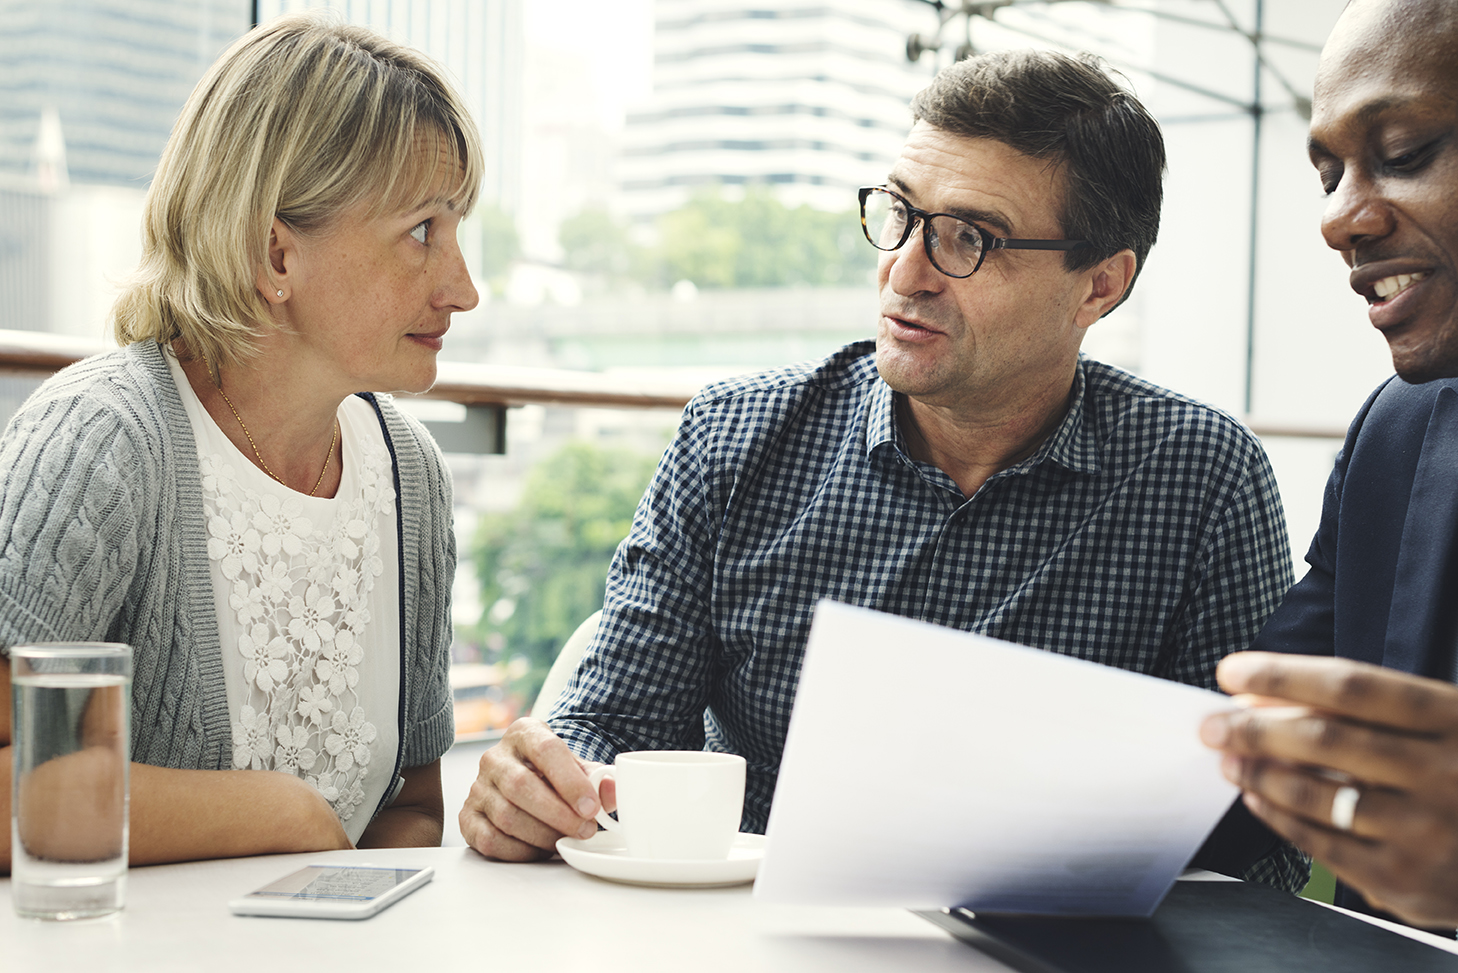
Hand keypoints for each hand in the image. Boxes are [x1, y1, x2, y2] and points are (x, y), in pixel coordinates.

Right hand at [458, 718, 611, 860]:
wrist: (526, 781)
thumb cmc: (555, 775)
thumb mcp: (579, 769)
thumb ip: (599, 779)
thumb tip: (612, 791)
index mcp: (525, 733)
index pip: (546, 750)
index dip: (570, 781)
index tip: (591, 807)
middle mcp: (495, 757)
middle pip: (521, 786)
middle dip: (558, 814)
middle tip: (584, 831)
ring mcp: (477, 787)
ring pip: (507, 816)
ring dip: (542, 835)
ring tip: (565, 841)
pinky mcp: (467, 817)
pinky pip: (490, 840)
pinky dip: (520, 851)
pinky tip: (540, 849)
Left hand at [1200, 651, 1457, 926]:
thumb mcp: (1450, 725)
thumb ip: (1377, 709)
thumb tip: (1270, 697)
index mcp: (1456, 719)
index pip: (1352, 685)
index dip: (1281, 675)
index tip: (1230, 671)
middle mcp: (1446, 773)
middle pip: (1324, 739)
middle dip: (1251, 728)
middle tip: (1210, 722)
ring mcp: (1428, 832)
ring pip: (1315, 794)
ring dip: (1257, 773)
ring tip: (1228, 758)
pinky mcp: (1408, 882)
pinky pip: (1323, 844)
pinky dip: (1279, 817)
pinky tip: (1258, 797)